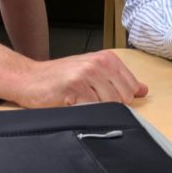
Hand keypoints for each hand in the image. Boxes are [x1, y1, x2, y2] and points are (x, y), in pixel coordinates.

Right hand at [14, 50, 148, 107]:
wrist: (29, 78)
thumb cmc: (60, 77)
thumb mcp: (93, 72)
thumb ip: (118, 80)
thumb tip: (142, 90)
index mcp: (107, 59)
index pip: (131, 87)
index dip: (121, 99)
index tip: (103, 97)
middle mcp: (99, 64)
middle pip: (123, 99)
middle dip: (109, 106)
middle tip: (88, 100)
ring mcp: (87, 75)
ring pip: (109, 105)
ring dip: (95, 110)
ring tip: (79, 102)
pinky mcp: (75, 88)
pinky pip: (92, 110)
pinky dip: (84, 113)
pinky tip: (72, 105)